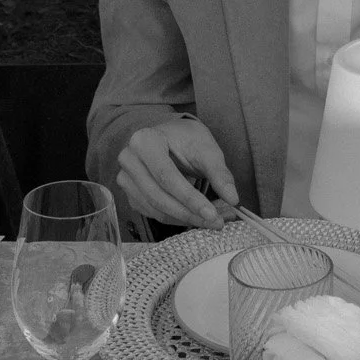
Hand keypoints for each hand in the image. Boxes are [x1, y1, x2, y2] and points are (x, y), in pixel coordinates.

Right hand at [115, 118, 239, 230]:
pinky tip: (197, 218)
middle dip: (190, 214)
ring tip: (213, 222)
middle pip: (159, 197)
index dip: (190, 198)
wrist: (168, 137)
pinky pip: (155, 214)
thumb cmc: (186, 138)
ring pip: (157, 210)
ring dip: (186, 220)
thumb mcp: (205, 147)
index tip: (212, 214)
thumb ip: (219, 172)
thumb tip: (232, 198)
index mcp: (144, 141)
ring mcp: (126, 180)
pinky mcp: (132, 196)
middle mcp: (129, 160)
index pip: (167, 176)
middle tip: (217, 223)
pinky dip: (178, 220)